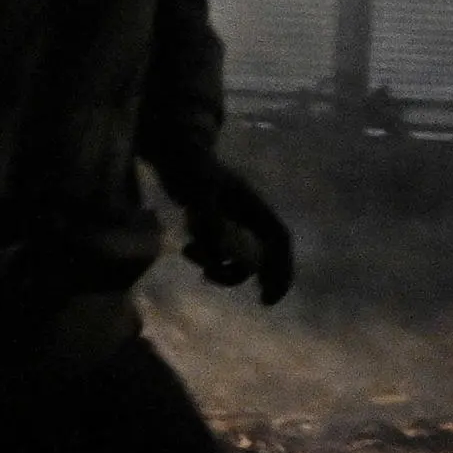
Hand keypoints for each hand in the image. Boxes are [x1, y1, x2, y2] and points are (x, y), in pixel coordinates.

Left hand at [180, 162, 293, 305]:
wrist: (172, 153)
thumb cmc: (190, 168)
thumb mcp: (199, 193)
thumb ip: (210, 221)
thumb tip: (224, 253)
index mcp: (254, 207)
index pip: (279, 242)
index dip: (280, 269)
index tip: (268, 296)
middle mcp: (248, 215)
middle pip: (263, 254)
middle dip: (251, 275)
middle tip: (250, 299)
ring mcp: (231, 220)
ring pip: (236, 256)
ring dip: (219, 265)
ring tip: (192, 255)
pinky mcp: (214, 222)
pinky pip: (217, 250)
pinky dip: (206, 256)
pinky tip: (188, 248)